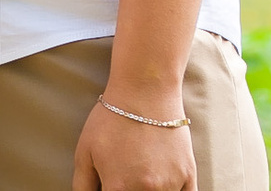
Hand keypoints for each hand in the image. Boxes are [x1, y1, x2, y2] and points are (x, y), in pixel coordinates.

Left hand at [72, 95, 195, 190]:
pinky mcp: (188, 175)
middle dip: (129, 190)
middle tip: (126, 176)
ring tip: (143, 174)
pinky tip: (163, 184)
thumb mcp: (84, 152)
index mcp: (118, 189)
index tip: (111, 185)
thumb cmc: (112, 119)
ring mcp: (170, 184)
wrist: (145, 90)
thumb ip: (82, 186)